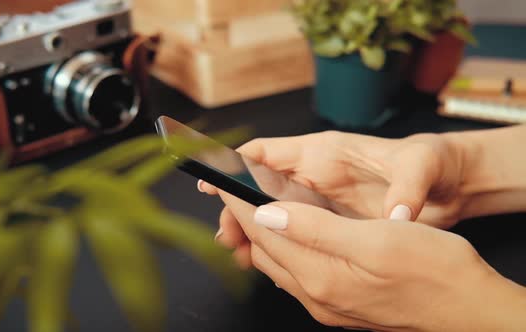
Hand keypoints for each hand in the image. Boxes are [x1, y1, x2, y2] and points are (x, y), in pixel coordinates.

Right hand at [202, 131, 466, 230]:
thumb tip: (396, 216)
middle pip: (260, 187)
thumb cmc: (430, 162)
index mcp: (324, 152)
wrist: (449, 182)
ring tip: (239, 252)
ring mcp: (319, 200)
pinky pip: (292, 231)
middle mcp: (313, 175)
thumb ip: (407, 187)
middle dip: (238, 208)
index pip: (267, 152)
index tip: (214, 182)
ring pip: (272, 213)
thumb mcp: (422, 165)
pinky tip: (266, 261)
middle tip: (227, 234)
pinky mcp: (329, 221)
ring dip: (252, 230)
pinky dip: (275, 244)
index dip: (235, 164)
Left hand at [215, 191, 525, 330]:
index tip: (221, 179)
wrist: (467, 309)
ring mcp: (326, 302)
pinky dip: (282, 250)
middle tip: (230, 189)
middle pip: (262, 250)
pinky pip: (295, 274)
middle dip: (241, 218)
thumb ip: (315, 229)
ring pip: (276, 263)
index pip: (262, 231)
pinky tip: (288, 236)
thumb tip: (266, 214)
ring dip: (259, 235)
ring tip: (250, 208)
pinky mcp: (338, 303)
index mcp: (320, 275)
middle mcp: (316, 294)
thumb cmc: (432, 269)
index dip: (238, 201)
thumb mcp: (375, 239)